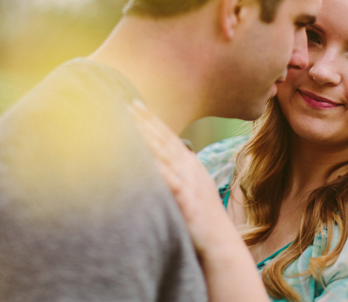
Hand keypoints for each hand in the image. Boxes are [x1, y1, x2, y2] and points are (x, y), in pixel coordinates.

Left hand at [129, 100, 233, 256]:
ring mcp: (189, 181)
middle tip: (128, 104)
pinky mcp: (185, 198)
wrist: (220, 242)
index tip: (136, 105)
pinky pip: (165, 178)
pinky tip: (140, 156)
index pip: (169, 136)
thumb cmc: (203, 219)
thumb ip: (178, 175)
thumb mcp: (192, 190)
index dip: (152, 120)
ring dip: (146, 137)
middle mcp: (191, 168)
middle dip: (146, 121)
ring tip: (129, 123)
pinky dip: (153, 166)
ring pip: (163, 153)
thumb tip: (159, 165)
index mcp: (192, 165)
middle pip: (164, 139)